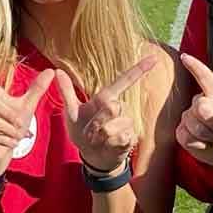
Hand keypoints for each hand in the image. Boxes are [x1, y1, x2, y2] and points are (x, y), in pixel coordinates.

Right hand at [0, 48, 56, 179]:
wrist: (4, 153)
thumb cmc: (12, 128)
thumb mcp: (26, 107)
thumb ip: (37, 89)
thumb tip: (51, 70)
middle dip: (10, 115)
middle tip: (20, 126)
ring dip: (10, 131)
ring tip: (16, 137)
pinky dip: (5, 141)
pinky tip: (9, 144)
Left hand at [58, 54, 158, 177]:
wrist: (92, 155)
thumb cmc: (82, 129)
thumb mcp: (71, 112)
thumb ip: (67, 92)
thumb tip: (58, 71)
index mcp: (107, 98)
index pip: (124, 80)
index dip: (139, 69)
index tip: (154, 58)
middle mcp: (120, 107)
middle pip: (111, 106)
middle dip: (96, 121)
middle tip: (89, 131)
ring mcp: (127, 122)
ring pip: (113, 126)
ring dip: (99, 135)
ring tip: (96, 139)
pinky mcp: (130, 137)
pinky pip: (118, 138)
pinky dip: (106, 144)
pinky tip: (106, 145)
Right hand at [175, 53, 212, 168]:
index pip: (204, 76)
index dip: (195, 66)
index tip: (184, 56)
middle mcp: (201, 103)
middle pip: (200, 106)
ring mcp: (189, 117)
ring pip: (193, 124)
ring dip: (208, 136)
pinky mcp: (181, 132)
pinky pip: (187, 136)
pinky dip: (199, 145)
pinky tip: (205, 145)